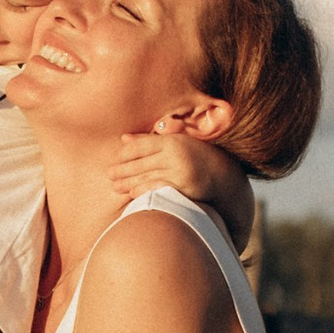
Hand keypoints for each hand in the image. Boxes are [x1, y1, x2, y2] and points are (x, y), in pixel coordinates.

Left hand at [111, 120, 255, 241]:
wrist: (225, 176)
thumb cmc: (196, 157)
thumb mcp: (176, 143)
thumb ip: (150, 141)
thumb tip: (123, 139)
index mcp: (172, 141)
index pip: (141, 145)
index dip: (125, 153)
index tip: (114, 159)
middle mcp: (175, 155)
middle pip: (141, 162)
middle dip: (123, 169)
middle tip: (109, 175)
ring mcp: (179, 172)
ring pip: (147, 176)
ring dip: (128, 182)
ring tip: (115, 186)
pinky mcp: (184, 188)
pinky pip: (158, 189)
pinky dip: (144, 190)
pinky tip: (132, 193)